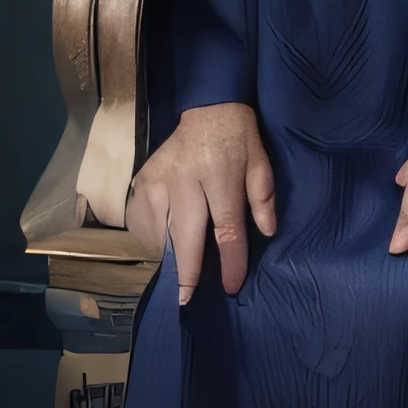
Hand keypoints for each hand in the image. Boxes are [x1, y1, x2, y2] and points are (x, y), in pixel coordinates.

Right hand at [125, 102, 276, 301]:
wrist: (208, 107)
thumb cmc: (239, 139)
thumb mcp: (261, 162)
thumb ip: (263, 198)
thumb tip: (266, 233)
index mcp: (220, 175)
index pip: (225, 228)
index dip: (229, 261)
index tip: (231, 285)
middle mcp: (185, 179)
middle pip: (184, 235)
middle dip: (187, 271)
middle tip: (185, 300)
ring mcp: (159, 178)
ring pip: (158, 229)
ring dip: (167, 255)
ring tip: (176, 274)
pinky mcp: (143, 178)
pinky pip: (142, 217)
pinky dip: (150, 236)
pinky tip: (160, 246)